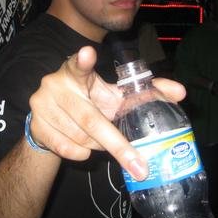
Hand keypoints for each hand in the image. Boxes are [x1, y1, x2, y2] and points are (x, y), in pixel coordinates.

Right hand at [28, 46, 184, 179]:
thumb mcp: (114, 95)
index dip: (84, 60)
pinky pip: (66, 148)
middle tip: (138, 164)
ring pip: (81, 137)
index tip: (88, 53)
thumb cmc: (89, 102)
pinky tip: (85, 147)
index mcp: (76, 71)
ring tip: (102, 141)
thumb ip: (145, 92)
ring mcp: (42, 105)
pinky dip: (81, 152)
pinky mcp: (36, 125)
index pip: (80, 64)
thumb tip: (181, 93)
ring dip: (98, 146)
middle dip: (118, 144)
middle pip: (91, 119)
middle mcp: (56, 84)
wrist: (51, 121)